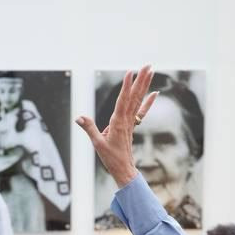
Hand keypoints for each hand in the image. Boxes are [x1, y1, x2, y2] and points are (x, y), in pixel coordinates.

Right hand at [76, 65, 158, 188]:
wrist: (123, 169)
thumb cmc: (110, 158)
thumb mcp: (97, 144)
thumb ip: (89, 129)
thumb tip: (78, 118)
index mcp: (117, 122)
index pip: (122, 100)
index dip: (126, 86)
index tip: (130, 72)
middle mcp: (126, 120)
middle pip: (134, 96)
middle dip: (141, 80)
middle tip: (147, 65)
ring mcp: (130, 122)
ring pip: (138, 100)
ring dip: (144, 85)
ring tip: (150, 71)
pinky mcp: (132, 126)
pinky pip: (141, 111)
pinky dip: (148, 102)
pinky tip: (155, 93)